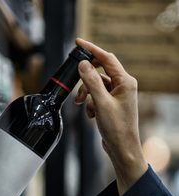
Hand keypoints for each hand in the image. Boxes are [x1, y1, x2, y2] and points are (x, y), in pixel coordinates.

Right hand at [75, 38, 147, 195]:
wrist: (121, 147)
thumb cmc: (116, 127)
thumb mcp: (101, 103)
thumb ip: (92, 82)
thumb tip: (83, 64)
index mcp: (125, 82)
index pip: (107, 58)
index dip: (92, 50)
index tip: (78, 43)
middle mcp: (122, 86)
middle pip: (99, 72)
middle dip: (85, 80)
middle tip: (75, 85)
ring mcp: (117, 95)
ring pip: (95, 86)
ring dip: (86, 95)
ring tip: (82, 105)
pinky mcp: (111, 104)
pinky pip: (96, 97)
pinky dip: (90, 104)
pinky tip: (91, 115)